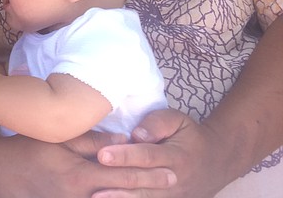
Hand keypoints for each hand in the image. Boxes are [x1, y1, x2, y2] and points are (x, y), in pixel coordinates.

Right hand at [0, 135, 174, 197]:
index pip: (121, 175)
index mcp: (78, 176)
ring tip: (158, 193)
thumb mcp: (57, 139)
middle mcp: (79, 197)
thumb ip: (90, 140)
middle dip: (149, 189)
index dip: (147, 173)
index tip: (170, 170)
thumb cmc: (26, 149)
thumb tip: (121, 139)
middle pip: (122, 195)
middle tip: (173, 182)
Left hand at [94, 109, 230, 197]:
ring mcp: (173, 197)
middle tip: (92, 184)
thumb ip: (157, 123)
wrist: (218, 161)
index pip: (147, 156)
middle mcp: (174, 180)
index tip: (102, 155)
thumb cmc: (190, 136)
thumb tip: (135, 134)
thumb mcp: (178, 120)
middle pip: (142, 182)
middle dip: (116, 182)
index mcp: (176, 156)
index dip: (124, 156)